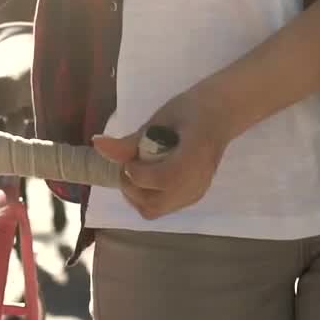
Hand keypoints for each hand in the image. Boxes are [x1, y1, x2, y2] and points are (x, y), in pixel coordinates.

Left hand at [91, 92, 230, 219]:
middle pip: (153, 204)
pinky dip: (149, 196)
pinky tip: (148, 177)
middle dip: (132, 188)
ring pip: (156, 210)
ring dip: (138, 195)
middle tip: (129, 166)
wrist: (221, 115)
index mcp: (193, 157)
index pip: (159, 180)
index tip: (130, 157)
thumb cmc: (192, 109)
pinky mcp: (194, 197)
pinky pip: (164, 207)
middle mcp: (197, 182)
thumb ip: (131, 140)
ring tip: (138, 172)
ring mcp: (196, 192)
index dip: (135, 172)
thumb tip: (97, 144)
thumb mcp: (159, 119)